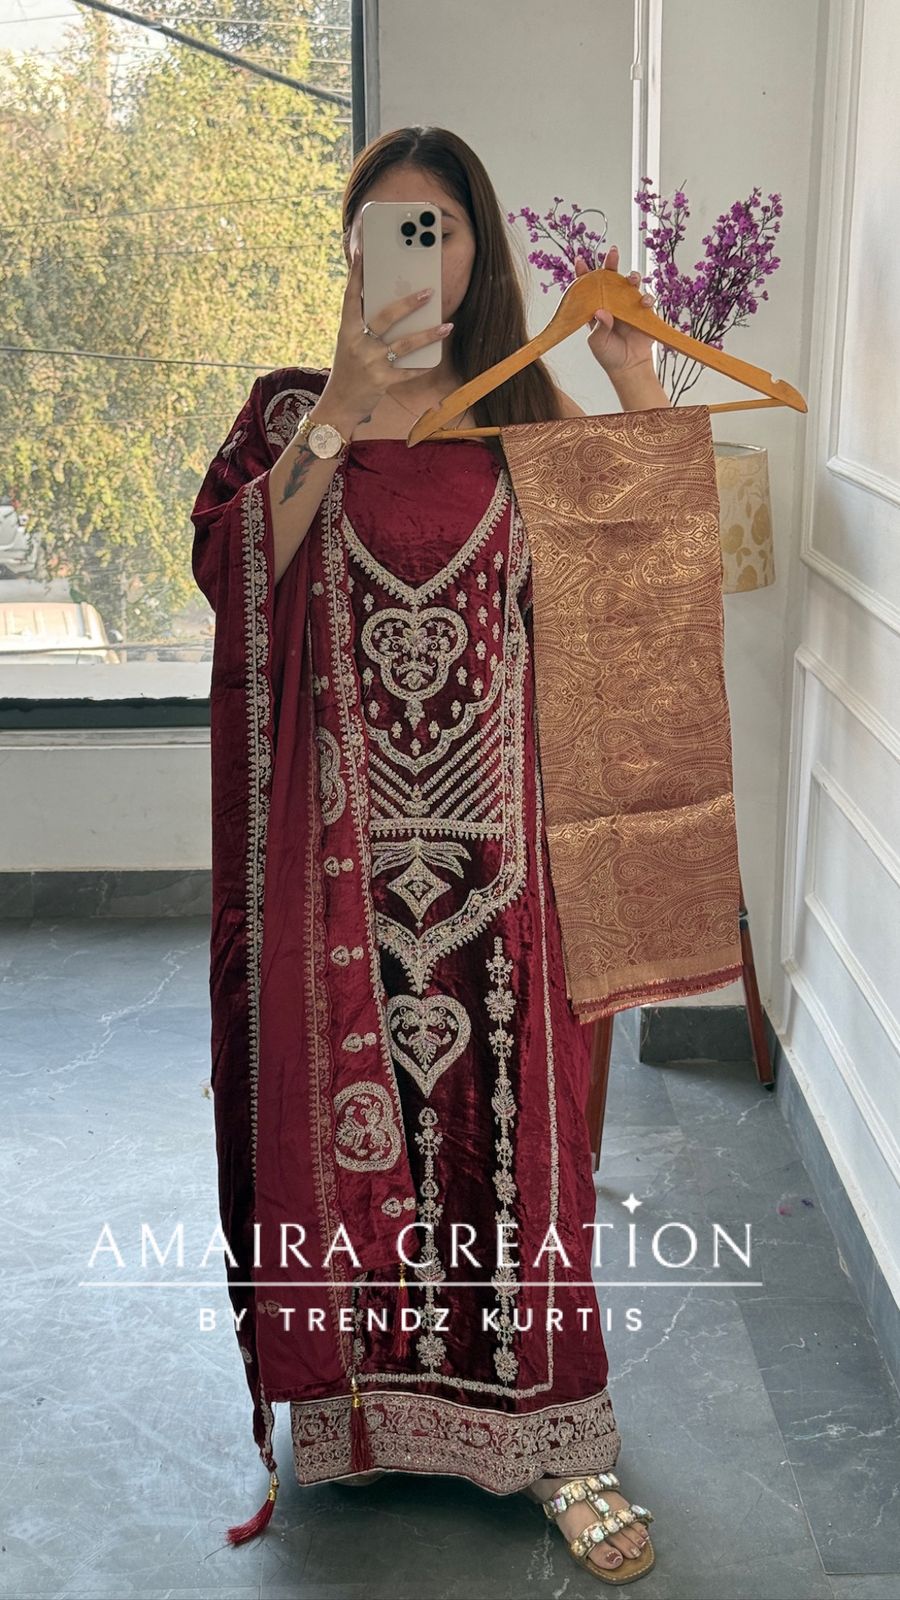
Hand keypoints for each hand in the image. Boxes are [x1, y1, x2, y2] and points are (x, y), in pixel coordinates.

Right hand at [322, 246, 452, 422]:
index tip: (363, 252)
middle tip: (429, 292)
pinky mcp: (381, 382)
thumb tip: (389, 303)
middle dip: (409, 303)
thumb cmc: (347, 370)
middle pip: (386, 317)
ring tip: (447, 326)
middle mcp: (357, 344)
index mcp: (347, 330)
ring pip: (403, 345)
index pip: (351, 297)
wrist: (338, 405)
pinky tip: (434, 361)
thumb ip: (363, 325)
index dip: (357, 274)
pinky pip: (407, 372)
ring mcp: (370, 363)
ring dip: (428, 335)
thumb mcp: (349, 344)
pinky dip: (421, 367)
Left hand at [574, 244, 656, 378]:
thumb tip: (601, 312)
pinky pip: (647, 300)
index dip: (583, 272)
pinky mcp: (643, 312)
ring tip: (631, 279)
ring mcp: (628, 305)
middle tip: (612, 253)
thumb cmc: (609, 354)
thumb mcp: (597, 342)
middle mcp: (612, 302)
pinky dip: (647, 298)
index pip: (588, 287)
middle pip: (610, 278)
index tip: (579, 260)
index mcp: (596, 306)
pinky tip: (644, 302)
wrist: (628, 367)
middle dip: (611, 263)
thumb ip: (599, 327)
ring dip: (632, 277)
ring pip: (630, 284)